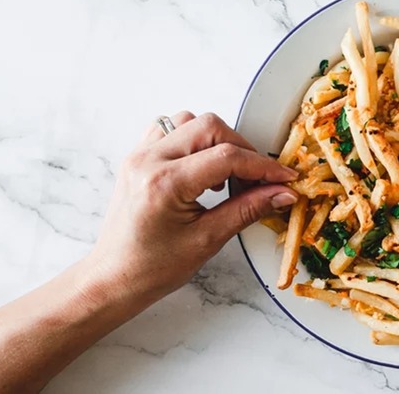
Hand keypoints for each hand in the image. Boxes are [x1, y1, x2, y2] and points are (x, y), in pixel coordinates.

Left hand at [89, 111, 298, 300]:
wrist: (113, 278)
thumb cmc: (154, 267)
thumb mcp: (208, 240)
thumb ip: (248, 209)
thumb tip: (282, 193)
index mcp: (165, 183)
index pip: (227, 157)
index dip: (263, 166)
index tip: (284, 178)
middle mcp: (149, 160)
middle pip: (209, 127)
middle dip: (242, 149)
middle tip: (257, 179)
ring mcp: (139, 155)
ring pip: (189, 121)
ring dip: (216, 141)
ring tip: (226, 175)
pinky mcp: (137, 157)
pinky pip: (169, 129)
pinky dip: (193, 141)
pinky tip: (202, 168)